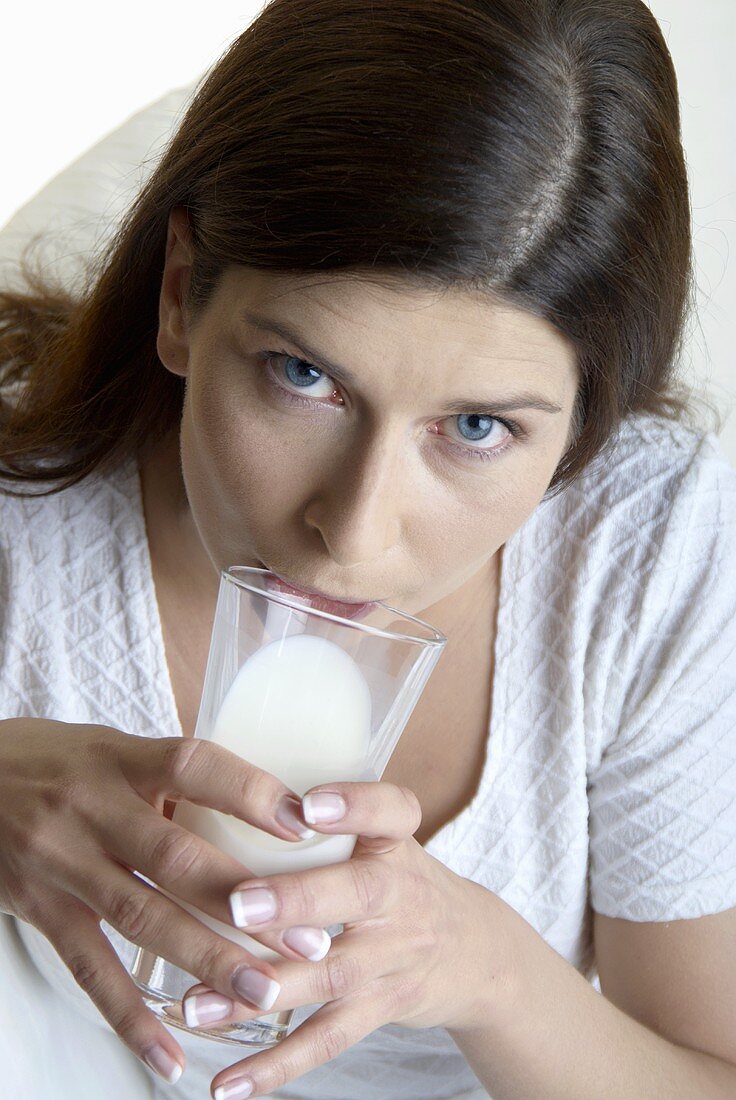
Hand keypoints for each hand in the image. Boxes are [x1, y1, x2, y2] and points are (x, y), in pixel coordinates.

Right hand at [0, 719, 331, 1082]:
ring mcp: (62, 862)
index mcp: (120, 758)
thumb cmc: (56, 761)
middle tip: (309, 938)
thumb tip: (262, 806)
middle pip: (176, 856)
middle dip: (248, 902)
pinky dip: (129, 1017)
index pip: (192, 765)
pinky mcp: (39, 910)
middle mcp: (91, 808)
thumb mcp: (112, 748)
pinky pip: (88, 969)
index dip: (250, 792)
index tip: (306, 825)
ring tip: (262, 992)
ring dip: (206, 959)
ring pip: (141, 917)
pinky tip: (169, 1056)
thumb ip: (173, 777)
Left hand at [179, 781, 516, 1099]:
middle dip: (296, 901)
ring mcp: (391, 957)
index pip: (391, 810)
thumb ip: (323, 814)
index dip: (354, 805)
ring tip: (195, 1005)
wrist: (472, 949)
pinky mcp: (378, 1008)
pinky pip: (327, 1040)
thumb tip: (213, 780)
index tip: (308, 804)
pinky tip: (228, 1086)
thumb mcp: (382, 834)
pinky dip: (276, 1066)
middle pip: (356, 895)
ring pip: (330, 975)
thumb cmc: (398, 876)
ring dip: (261, 991)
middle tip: (237, 904)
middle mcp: (401, 896)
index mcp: (396, 840)